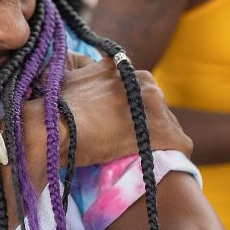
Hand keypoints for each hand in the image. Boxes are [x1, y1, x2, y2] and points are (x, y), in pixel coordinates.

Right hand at [58, 57, 192, 163]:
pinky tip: (155, 165)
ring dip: (151, 139)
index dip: (122, 109)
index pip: (131, 89)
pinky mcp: (169, 134)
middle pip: (148, 106)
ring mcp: (159, 107)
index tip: (112, 124)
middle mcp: (144, 81)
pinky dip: (167, 155)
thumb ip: (75, 70)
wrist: (53, 132)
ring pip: (162, 124)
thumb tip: (74, 63)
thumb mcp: (62, 79)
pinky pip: (177, 145)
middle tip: (122, 143)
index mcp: (120, 69)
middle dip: (138, 122)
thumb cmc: (53, 111)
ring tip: (136, 157)